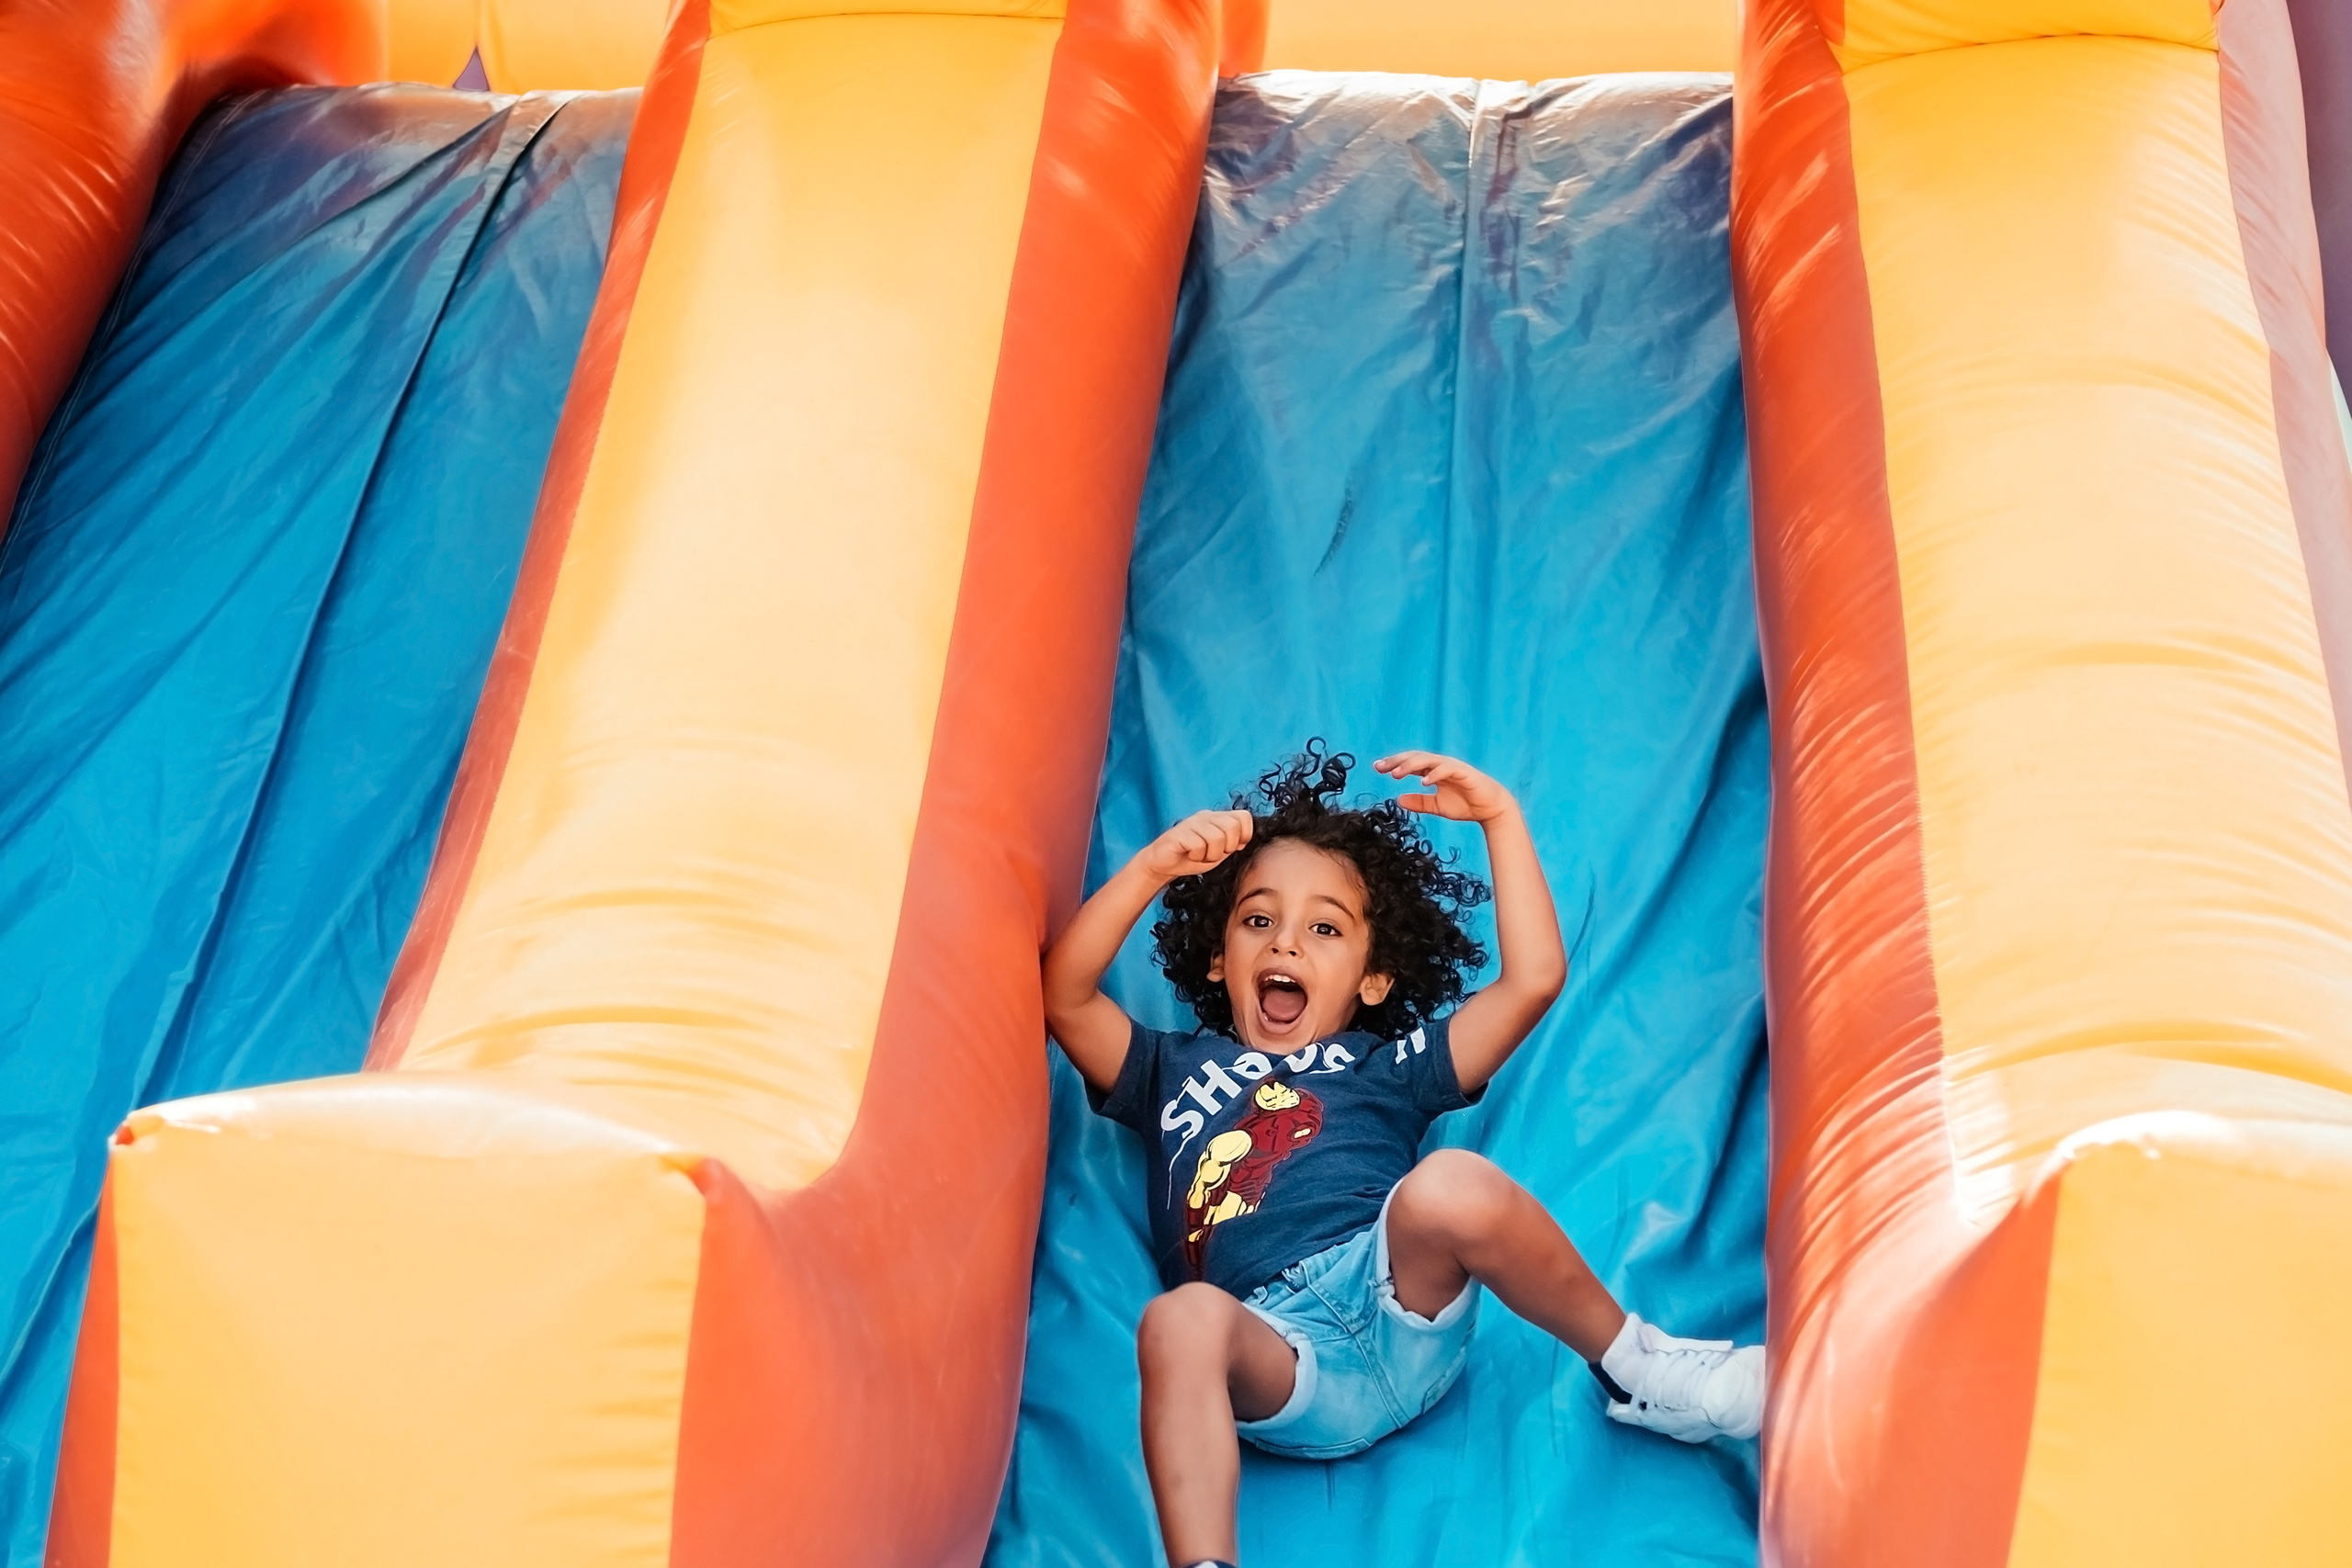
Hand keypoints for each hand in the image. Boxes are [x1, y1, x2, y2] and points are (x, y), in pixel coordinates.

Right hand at [1135, 808, 1253, 881]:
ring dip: (1210, 855)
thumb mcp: (1218, 852)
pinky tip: (1188, 854)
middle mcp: (1206, 816)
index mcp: (1217, 818)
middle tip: (1213, 855)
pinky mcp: (1180, 832)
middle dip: (1227, 848)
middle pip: (1233, 826)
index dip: (1245, 835)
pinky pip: (1199, 845)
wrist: (1164, 865)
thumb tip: (1244, 840)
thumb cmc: (1191, 858)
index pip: (1244, 817)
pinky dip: (1196, 856)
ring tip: (1199, 856)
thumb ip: (1232, 844)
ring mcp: (1192, 822)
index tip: (1232, 849)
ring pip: (1217, 838)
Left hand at [1374, 751, 1516, 823]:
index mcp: (1433, 772)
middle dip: (1397, 761)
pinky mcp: (1464, 772)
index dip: (1394, 764)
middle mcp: (1441, 765)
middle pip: (1415, 758)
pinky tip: (1424, 782)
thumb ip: (1420, 802)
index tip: (1377, 767)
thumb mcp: (1437, 806)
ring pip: (1428, 760)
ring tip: (1396, 773)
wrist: (1491, 809)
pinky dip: (1435, 774)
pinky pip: (1446, 769)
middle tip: (1380, 767)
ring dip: (1411, 765)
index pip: (1410, 764)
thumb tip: (1398, 800)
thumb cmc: (1466, 805)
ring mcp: (1452, 767)